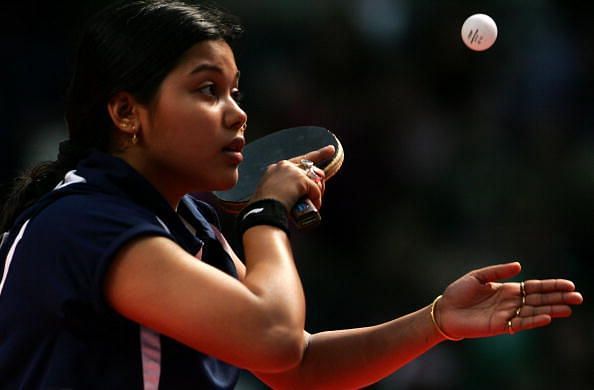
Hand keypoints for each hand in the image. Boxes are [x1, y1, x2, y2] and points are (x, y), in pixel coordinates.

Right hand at [251, 145, 334, 210]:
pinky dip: (317, 200)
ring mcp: (293, 171)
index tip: (330, 149)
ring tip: (312, 204)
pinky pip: (316, 190)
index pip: (299, 161)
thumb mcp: (269, 196)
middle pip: (310, 168)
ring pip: (315, 179)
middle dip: (319, 181)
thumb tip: (293, 202)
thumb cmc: (264, 208)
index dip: (317, 155)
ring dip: (317, 192)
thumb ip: (279, 193)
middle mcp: (284, 165)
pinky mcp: (301, 179)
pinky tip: (314, 207)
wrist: (262, 210)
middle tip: (319, 193)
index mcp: (275, 169)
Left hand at [434, 262, 582, 339]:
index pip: (535, 287)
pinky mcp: (500, 326)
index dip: (552, 286)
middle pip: (540, 300)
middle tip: (578, 297)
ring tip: (569, 308)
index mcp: (508, 289)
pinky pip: (520, 324)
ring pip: (534, 312)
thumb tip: (520, 266)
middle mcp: (511, 303)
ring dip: (552, 310)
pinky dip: (533, 320)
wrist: (444, 310)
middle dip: (559, 298)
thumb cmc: (459, 292)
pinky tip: (547, 317)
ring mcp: (507, 315)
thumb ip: (498, 271)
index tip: (570, 284)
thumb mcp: (478, 276)